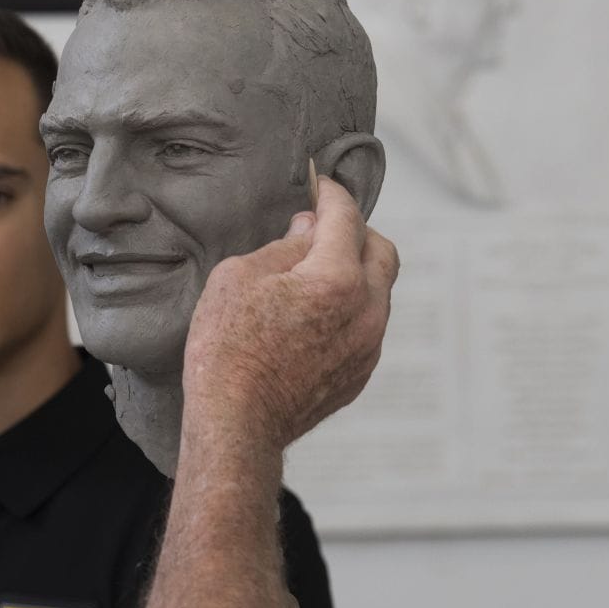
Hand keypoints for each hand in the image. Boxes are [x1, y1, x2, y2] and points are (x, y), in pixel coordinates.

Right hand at [182, 177, 398, 450]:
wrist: (236, 423)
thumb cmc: (226, 350)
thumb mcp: (239, 278)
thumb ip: (283, 247)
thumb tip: (308, 232)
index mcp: (337, 278)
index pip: (345, 217)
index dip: (331, 194)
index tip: (321, 184)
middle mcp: (367, 310)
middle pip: (382, 251)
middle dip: (356, 232)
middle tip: (323, 230)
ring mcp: (369, 345)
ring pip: (377, 291)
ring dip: (353, 274)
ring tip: (312, 277)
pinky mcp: (360, 373)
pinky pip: (366, 326)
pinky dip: (348, 309)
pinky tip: (312, 317)